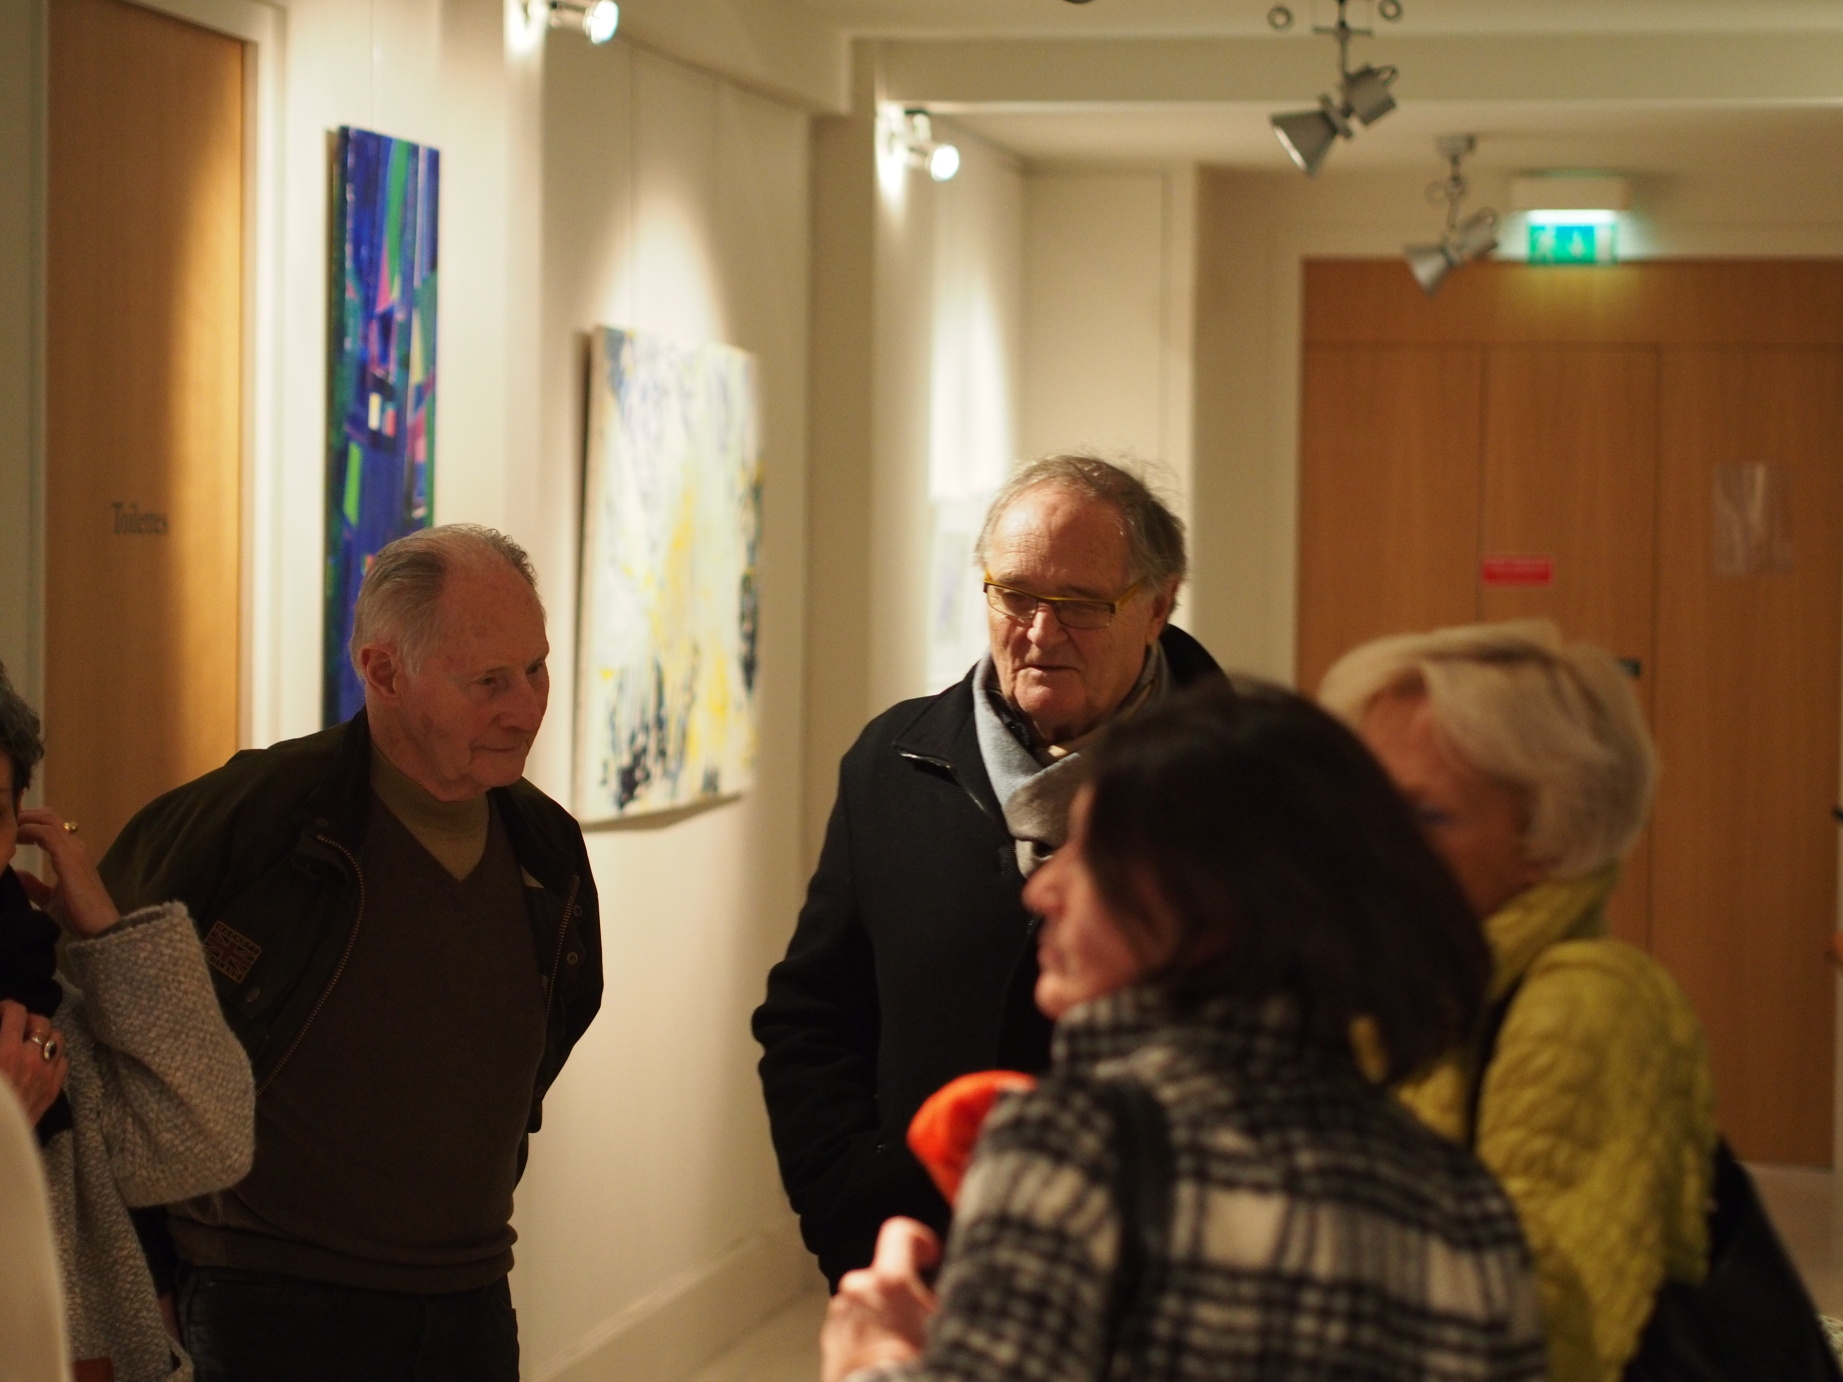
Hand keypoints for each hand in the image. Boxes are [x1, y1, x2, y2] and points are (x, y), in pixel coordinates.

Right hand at [0, 1000, 67, 1124]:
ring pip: (58, 1039)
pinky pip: (63, 1062)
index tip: (1, 1011)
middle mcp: (31, 1059)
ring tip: (31, 1042)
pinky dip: (53, 1057)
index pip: (16, 1013)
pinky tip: (40, 1062)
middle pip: (42, 1022)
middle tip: (15, 1026)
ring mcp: (47, 1075)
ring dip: (45, 1036)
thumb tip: (1, 1033)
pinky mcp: (54, 1091)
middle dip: (28, 1020)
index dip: (8, 1007)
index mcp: (6, 1053)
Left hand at [15, 808, 120, 938]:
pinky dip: (27, 831)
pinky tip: (12, 840)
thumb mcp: (49, 899)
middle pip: (48, 816)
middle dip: (23, 815)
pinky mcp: (68, 856)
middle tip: (2, 822)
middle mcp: (74, 845)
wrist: (99, 927)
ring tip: (4, 827)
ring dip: (23, 820)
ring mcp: (73, 849)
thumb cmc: (79, 915)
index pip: (49, 826)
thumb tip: (18, 874)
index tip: (5, 830)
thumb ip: (34, 886)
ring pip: (46, 820)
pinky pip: (45, 833)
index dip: (27, 822)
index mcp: (71, 854)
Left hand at [820, 1218, 941, 1381]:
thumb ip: (939, 1296)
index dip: (920, 1239)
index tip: (929, 1257)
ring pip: (868, 1300)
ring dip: (884, 1313)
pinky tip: (885, 1354)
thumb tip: (941, 1290)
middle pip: (885, 1274)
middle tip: (922, 1319)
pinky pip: (853, 1323)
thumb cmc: (914, 1368)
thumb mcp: (944, 1325)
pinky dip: (868, 1332)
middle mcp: (858, 1289)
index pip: (899, 1232)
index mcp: (889, 1280)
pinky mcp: (830, 1338)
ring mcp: (840, 1314)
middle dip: (903, 1291)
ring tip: (903, 1344)